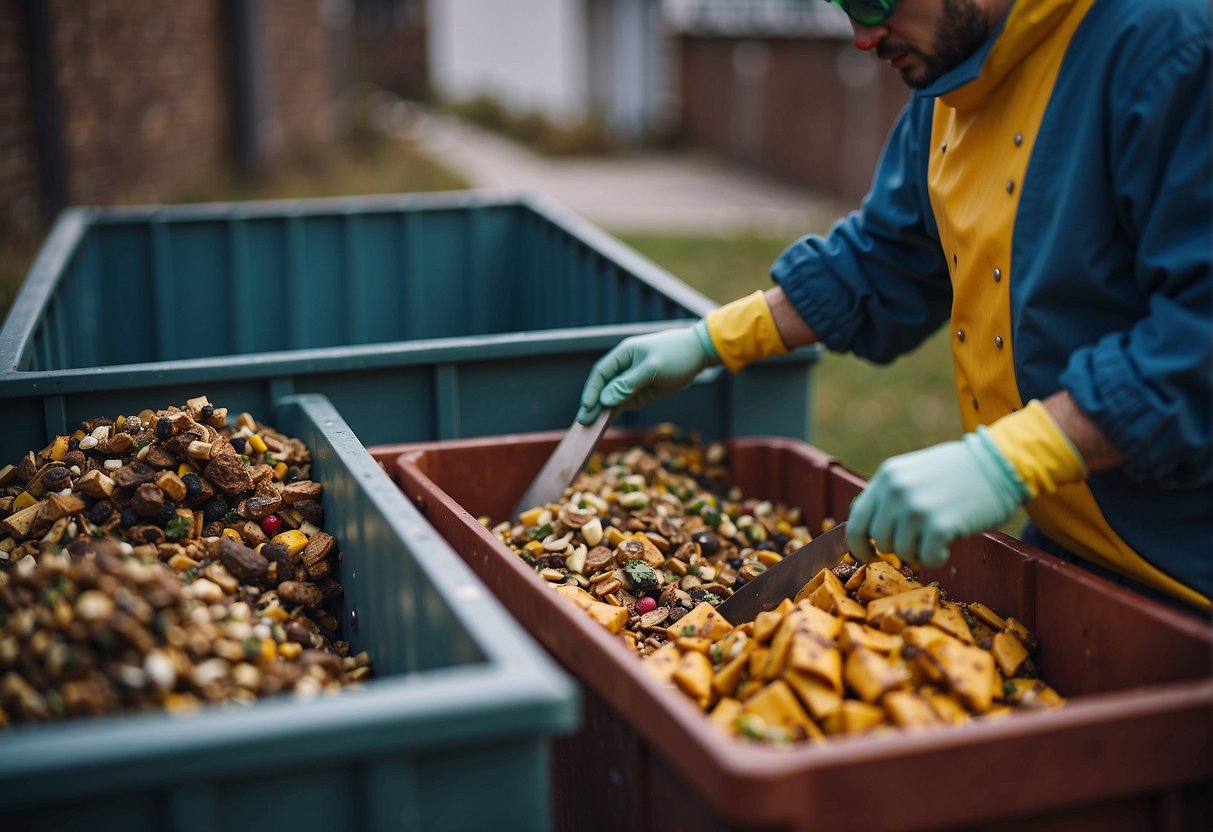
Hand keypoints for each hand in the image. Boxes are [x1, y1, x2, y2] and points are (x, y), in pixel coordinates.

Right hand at [576, 322, 717, 423]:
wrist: (698, 355)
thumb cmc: (675, 355)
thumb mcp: (653, 368)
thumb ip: (629, 384)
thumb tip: (606, 399)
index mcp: (623, 355)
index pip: (601, 374)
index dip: (591, 391)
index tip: (586, 407)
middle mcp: (623, 369)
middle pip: (603, 388)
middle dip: (592, 406)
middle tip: (583, 424)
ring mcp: (631, 382)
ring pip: (611, 399)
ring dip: (601, 413)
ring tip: (590, 429)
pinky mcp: (640, 393)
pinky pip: (623, 404)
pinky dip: (614, 414)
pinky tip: (604, 425)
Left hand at [846, 430, 1028, 568]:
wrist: (998, 464)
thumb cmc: (958, 472)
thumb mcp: (913, 473)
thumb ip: (890, 497)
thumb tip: (870, 533)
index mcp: (887, 476)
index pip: (856, 519)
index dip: (859, 544)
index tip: (869, 555)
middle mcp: (896, 490)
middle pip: (878, 539)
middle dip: (895, 550)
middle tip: (916, 547)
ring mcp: (916, 507)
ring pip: (900, 552)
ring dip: (917, 554)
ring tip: (934, 541)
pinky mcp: (939, 524)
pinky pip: (926, 558)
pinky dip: (935, 559)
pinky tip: (946, 547)